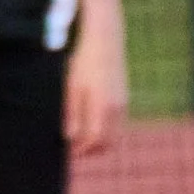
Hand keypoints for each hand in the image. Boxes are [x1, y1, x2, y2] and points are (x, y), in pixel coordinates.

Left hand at [65, 24, 126, 155]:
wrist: (105, 41)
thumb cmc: (83, 62)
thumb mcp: (72, 86)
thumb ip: (72, 112)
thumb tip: (70, 137)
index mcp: (102, 107)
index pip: (94, 140)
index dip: (82, 149)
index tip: (70, 153)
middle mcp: (116, 109)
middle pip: (107, 142)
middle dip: (92, 149)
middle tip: (74, 150)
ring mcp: (122, 103)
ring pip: (113, 133)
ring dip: (99, 140)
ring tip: (80, 139)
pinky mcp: (123, 98)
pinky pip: (116, 123)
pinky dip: (106, 129)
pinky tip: (91, 124)